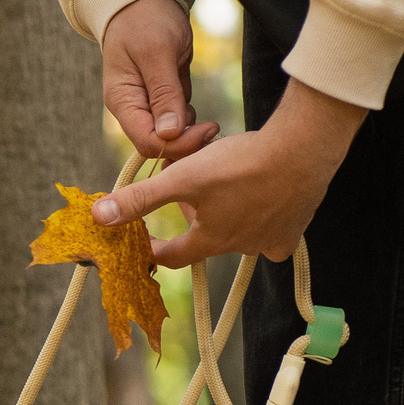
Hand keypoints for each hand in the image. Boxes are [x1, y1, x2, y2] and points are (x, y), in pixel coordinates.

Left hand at [90, 79, 366, 267]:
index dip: (152, 247)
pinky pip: (271, 230)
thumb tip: (100, 217)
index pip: (171, 255)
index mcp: (211, 240)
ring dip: (226, 211)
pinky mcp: (295, 229)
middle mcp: (241, 248)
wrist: (303, 149)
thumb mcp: (183, 177)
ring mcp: (271, 241)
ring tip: (226, 182)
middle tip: (192, 184)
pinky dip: (262, 216)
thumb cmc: (241, 164)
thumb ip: (141, 198)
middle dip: (193, 214)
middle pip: (205, 237)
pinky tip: (261, 196)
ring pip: (238, 231)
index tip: (143, 237)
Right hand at [102, 0, 219, 162]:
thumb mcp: (157, 52)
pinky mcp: (161, 100)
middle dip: (185, 142)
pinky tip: (197, 111)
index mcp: (122, 100)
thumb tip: (170, 134)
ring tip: (206, 119)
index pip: (146, 141)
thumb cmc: (146, 19)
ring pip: (168, 137)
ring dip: (189, 134)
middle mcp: (131, 108)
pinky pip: (176, 123)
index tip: (206, 128)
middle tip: (213, 127)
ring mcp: (146, 105)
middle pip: (157, 145)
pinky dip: (189, 122)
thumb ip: (164, 93)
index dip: (177, 144)